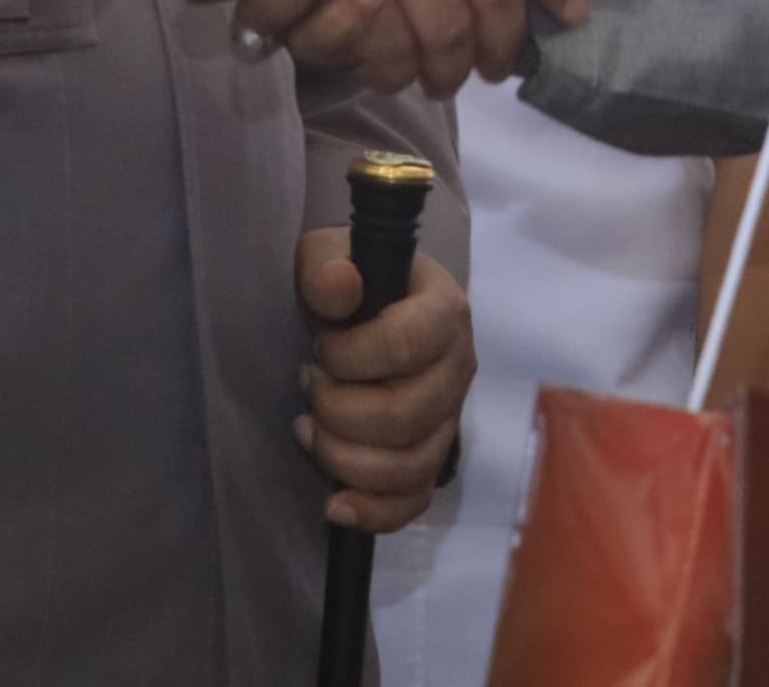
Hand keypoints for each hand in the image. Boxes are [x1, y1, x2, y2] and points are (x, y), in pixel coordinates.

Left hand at [294, 235, 469, 536]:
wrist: (360, 308)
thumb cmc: (346, 280)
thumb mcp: (326, 256)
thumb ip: (326, 268)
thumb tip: (340, 287)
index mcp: (444, 311)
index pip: (404, 345)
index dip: (349, 357)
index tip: (320, 348)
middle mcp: (459, 367)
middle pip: (404, 416)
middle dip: (337, 411)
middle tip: (309, 386)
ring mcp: (450, 418)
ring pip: (408, 466)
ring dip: (343, 458)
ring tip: (308, 427)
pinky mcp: (432, 457)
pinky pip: (414, 501)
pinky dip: (374, 512)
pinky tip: (334, 504)